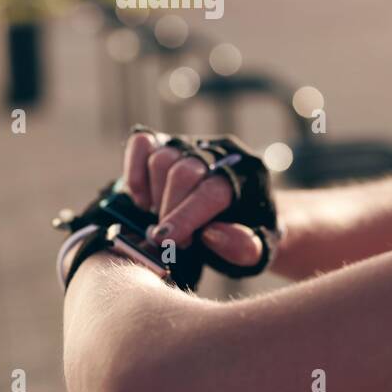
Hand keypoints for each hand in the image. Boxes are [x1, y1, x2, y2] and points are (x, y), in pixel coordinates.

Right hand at [122, 131, 263, 268]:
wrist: (234, 214)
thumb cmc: (244, 233)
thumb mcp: (256, 250)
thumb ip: (242, 246)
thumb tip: (211, 234)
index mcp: (248, 176)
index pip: (213, 190)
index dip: (186, 216)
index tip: (166, 239)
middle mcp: (218, 153)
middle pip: (184, 172)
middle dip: (170, 210)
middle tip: (170, 240)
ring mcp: (189, 144)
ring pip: (161, 159)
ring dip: (155, 196)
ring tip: (163, 220)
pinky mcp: (164, 141)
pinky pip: (141, 144)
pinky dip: (135, 174)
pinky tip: (144, 201)